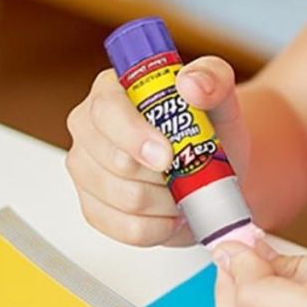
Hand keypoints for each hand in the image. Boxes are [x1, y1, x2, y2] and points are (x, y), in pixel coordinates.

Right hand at [66, 55, 249, 245]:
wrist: (213, 168)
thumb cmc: (209, 127)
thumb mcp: (221, 95)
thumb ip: (213, 77)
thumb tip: (190, 83)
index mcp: (111, 89)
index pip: (107, 110)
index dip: (135, 136)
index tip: (167, 155)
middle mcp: (88, 127)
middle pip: (113, 162)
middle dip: (161, 175)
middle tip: (187, 170)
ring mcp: (85, 169)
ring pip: (122, 200)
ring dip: (166, 202)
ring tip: (183, 189)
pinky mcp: (93, 207)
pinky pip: (124, 229)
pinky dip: (159, 227)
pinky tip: (172, 213)